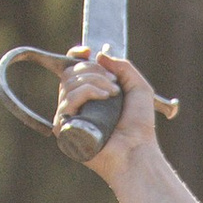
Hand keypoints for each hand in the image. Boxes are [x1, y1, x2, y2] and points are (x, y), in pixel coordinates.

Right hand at [57, 48, 170, 178]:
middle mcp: (75, 105)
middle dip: (94, 71)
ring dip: (94, 81)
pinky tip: (103, 98)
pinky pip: (68, 99)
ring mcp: (68, 116)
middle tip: (114, 84)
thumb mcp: (138, 87)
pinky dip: (86, 92)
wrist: (137, 150)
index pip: (72, 69)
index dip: (76, 56)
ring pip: (69, 82)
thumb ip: (123, 66)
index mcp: (89, 95)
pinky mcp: (63, 127)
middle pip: (71, 72)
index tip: (88, 52)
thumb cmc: (139, 126)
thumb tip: (98, 54)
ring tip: (113, 95)